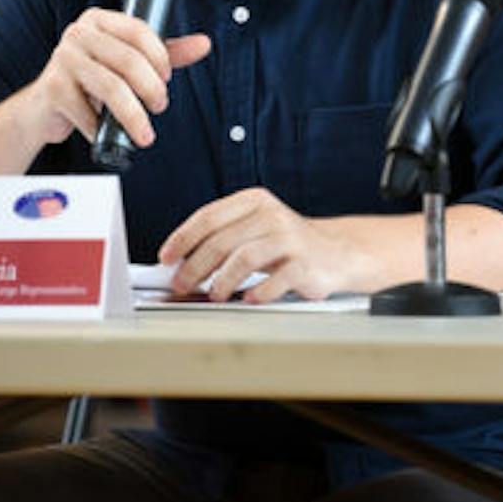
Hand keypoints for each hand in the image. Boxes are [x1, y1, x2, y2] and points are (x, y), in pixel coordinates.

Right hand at [19, 8, 210, 148]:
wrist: (44, 108)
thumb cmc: (92, 82)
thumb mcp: (128, 63)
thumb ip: (166, 52)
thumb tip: (204, 44)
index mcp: (99, 20)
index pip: (138, 29)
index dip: (159, 56)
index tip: (167, 78)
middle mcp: (78, 33)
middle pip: (128, 60)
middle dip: (152, 89)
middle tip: (160, 106)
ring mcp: (62, 58)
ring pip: (111, 88)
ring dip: (134, 116)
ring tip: (145, 133)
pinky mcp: (52, 87)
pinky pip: (87, 111)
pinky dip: (100, 129)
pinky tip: (104, 135)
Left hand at [158, 188, 362, 303]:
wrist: (337, 253)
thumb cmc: (287, 245)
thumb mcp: (254, 230)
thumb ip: (223, 238)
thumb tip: (179, 262)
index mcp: (253, 201)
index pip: (208, 216)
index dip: (182, 238)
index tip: (166, 258)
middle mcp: (271, 215)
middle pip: (221, 240)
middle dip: (195, 266)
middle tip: (182, 284)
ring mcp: (290, 238)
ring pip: (244, 258)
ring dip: (222, 281)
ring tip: (215, 295)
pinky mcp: (305, 263)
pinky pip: (275, 280)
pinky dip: (257, 293)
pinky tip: (248, 300)